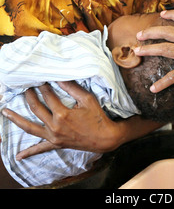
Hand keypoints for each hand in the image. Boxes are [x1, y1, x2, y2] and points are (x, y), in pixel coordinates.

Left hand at [2, 81, 156, 160]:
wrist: (104, 138)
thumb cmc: (97, 117)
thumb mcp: (87, 99)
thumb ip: (72, 88)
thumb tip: (59, 77)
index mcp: (62, 114)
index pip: (47, 96)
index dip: (43, 86)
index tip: (40, 78)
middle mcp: (54, 126)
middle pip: (36, 108)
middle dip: (29, 96)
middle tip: (26, 87)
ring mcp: (53, 137)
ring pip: (30, 127)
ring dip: (17, 119)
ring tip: (5, 112)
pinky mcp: (56, 144)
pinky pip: (40, 149)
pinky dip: (29, 153)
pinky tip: (18, 156)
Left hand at [134, 10, 173, 93]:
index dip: (172, 15)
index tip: (163, 14)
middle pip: (168, 32)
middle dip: (151, 32)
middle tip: (140, 34)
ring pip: (165, 48)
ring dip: (149, 49)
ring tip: (137, 51)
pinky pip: (172, 76)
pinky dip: (161, 83)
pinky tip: (154, 87)